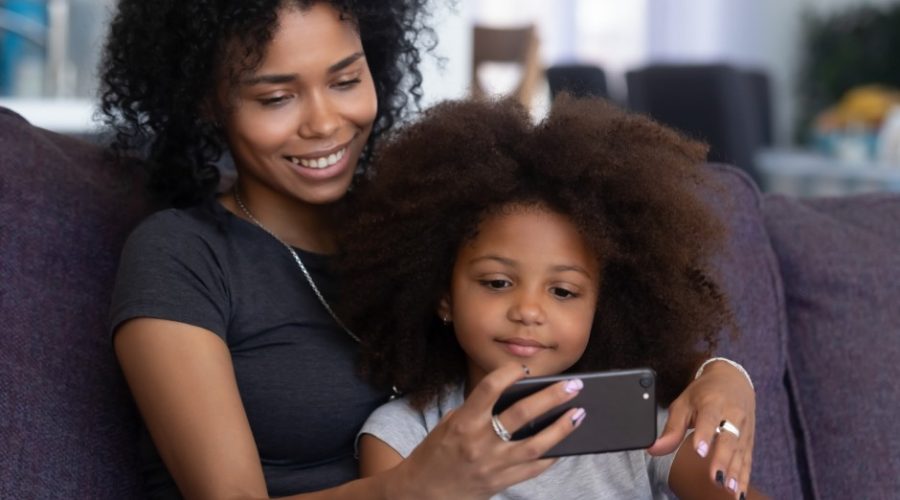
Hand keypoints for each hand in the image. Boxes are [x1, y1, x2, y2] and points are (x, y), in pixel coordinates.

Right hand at [388, 362, 583, 499]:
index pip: (490, 389)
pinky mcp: (501, 482)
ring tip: (579, 413)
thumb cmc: (436, 453)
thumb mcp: (450, 424)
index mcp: (464, 422)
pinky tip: (565, 444)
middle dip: (551, 397)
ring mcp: (493, 465)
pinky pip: (533, 468)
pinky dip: (551, 455)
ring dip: (561, 428)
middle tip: (573, 385)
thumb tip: (513, 397)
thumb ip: (478, 410)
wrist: (423, 493)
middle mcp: (480, 442)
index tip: (525, 367)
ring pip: (536, 444)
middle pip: (522, 414)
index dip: (510, 373)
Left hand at [647, 359, 755, 497]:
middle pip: (728, 438)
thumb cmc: (704, 393)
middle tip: (715, 477)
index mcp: (712, 403)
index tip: (699, 451)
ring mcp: (743, 428)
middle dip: (722, 459)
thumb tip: (653, 448)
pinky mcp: (749, 440)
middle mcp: (732, 415)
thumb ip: (671, 428)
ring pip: (740, 451)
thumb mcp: (683, 404)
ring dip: (735, 472)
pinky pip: (747, 460)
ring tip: (730, 489)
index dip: (704, 435)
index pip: (708, 419)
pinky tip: (740, 493)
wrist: (732, 380)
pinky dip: (744, 477)